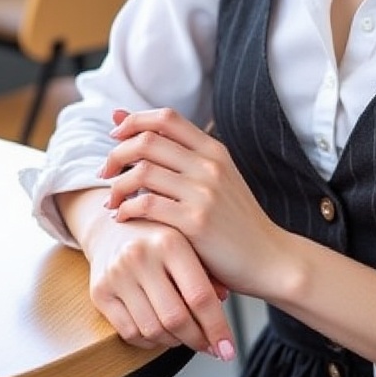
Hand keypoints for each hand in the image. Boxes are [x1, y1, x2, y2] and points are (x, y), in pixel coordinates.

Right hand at [69, 188, 234, 359]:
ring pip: (153, 329)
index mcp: (170, 241)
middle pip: (176, 318)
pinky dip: (150, 341)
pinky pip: (129, 332)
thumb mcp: (189, 244)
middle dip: (198, 341)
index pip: (199, 296)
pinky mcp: (99, 291)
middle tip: (210, 348)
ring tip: (186, 337)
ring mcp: (117, 274)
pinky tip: (162, 334)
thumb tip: (222, 304)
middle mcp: (140, 256)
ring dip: (175, 342)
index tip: (228, 350)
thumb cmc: (158, 238)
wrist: (112, 227)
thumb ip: (209, 274)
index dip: (217, 328)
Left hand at [98, 106, 291, 301]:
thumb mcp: (217, 178)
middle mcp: (210, 166)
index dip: (133, 122)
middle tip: (105, 172)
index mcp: (215, 151)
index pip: (166, 118)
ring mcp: (204, 193)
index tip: (116, 140)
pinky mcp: (196, 222)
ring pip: (142, 172)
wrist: (270, 259)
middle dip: (116, 154)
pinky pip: (146, 205)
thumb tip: (123, 118)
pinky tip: (123, 218)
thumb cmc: (236, 221)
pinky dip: (126, 209)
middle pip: (147, 141)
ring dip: (116, 185)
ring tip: (112, 200)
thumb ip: (179, 153)